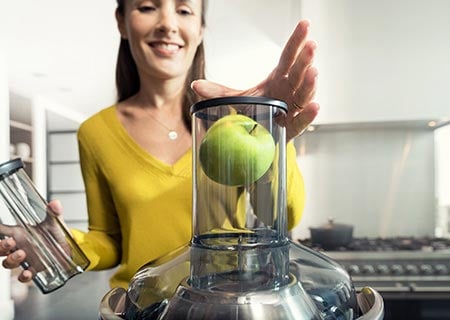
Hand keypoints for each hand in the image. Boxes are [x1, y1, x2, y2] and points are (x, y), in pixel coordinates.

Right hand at [0, 200, 65, 282]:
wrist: (68, 248)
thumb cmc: (55, 234)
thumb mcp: (54, 222)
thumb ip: (53, 212)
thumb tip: (55, 203)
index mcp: (20, 233)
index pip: (1, 231)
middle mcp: (20, 246)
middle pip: (0, 249)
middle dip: (0, 246)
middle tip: (10, 243)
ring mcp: (25, 259)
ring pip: (8, 262)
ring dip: (12, 259)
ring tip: (22, 254)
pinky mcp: (34, 269)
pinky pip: (23, 276)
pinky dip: (23, 276)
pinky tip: (28, 272)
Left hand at [191, 20, 318, 140]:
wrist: (260, 134)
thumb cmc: (256, 111)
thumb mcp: (237, 99)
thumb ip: (218, 91)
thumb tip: (196, 85)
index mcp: (278, 78)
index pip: (288, 56)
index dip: (296, 41)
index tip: (305, 24)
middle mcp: (289, 90)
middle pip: (298, 72)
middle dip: (306, 59)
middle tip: (311, 45)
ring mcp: (293, 108)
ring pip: (304, 94)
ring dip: (310, 83)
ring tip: (313, 72)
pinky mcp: (293, 127)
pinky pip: (303, 121)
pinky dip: (310, 115)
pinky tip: (316, 106)